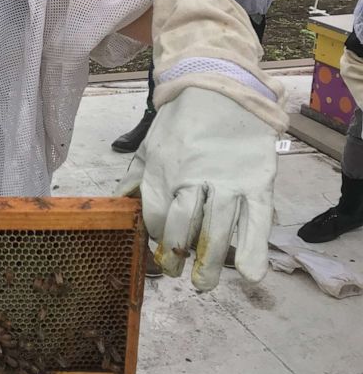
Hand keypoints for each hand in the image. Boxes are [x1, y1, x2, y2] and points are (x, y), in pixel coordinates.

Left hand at [117, 87, 276, 290]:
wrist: (220, 88)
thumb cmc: (182, 121)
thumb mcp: (150, 145)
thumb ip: (135, 177)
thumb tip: (117, 204)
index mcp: (164, 170)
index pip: (156, 215)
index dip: (155, 235)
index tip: (157, 247)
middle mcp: (193, 178)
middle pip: (182, 226)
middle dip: (174, 254)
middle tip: (173, 272)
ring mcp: (227, 180)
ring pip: (217, 229)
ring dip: (210, 263)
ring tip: (202, 285)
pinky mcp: (257, 180)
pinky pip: (256, 219)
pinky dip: (255, 249)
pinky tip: (250, 275)